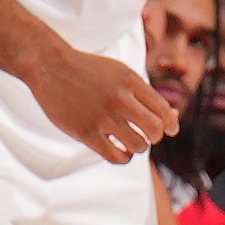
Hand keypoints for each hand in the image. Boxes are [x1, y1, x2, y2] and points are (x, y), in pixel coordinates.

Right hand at [14, 33, 177, 164]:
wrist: (51, 67)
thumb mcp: (121, 74)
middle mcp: (119, 99)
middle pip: (155, 130)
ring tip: (132, 141)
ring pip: (138, 145)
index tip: (169, 130)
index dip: (171, 124)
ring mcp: (102, 117)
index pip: (163, 110)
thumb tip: (173, 117)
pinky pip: (115, 156)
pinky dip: (124, 157)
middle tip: (148, 135)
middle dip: (156, 136)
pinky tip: (121, 150)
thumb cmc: (90, 72)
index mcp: (131, 81)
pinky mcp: (85, 132)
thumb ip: (145, 94)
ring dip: (139, 147)